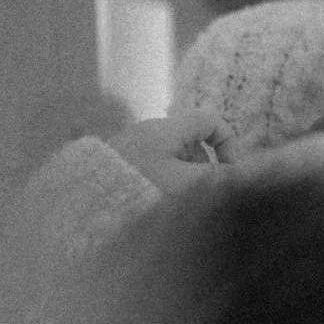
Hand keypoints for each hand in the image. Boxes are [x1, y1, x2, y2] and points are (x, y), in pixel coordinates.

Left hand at [107, 111, 236, 195]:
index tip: (230, 171)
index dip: (227, 142)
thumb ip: (215, 176)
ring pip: (174, 157)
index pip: (210, 121)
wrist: (84, 201)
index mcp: (167, 129)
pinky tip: (155, 202)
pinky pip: (154, 167)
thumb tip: (238, 174)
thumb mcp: (183, 182)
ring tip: (176, 202)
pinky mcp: (121, 163)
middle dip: (204, 166)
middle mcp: (150, 132)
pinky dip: (164, 182)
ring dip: (184, 178)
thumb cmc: (138, 187)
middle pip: (192, 141)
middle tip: (201, 194)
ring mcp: (133, 147)